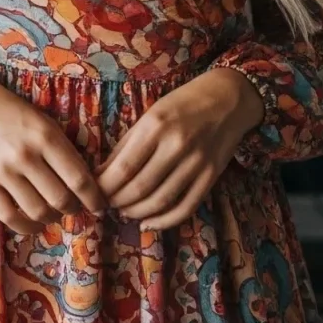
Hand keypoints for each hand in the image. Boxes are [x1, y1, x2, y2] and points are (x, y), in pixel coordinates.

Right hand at [0, 70, 106, 234]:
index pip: (79, 179)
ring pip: (38, 211)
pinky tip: (34, 224)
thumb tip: (85, 185)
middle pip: (61, 199)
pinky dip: (27, 227)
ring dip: (52, 218)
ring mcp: (2, 171)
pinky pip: (9, 216)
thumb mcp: (44, 122)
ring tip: (53, 213)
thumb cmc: (12, 112)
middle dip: (73, 208)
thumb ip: (63, 150)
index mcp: (46, 136)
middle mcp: (25, 154)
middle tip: (73, 207)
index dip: (94, 198)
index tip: (99, 205)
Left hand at [96, 67, 265, 230]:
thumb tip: (102, 174)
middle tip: (107, 204)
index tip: (94, 192)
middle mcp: (177, 146)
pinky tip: (149, 223)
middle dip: (117, 202)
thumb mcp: (149, 115)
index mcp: (155, 126)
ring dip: (137, 213)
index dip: (105, 187)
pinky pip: (186, 208)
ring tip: (124, 212)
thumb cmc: (182, 103)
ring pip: (161, 201)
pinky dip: (164, 221)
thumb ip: (126, 145)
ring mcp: (197, 163)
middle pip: (140, 188)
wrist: (228, 99)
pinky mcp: (211, 177)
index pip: (124, 167)